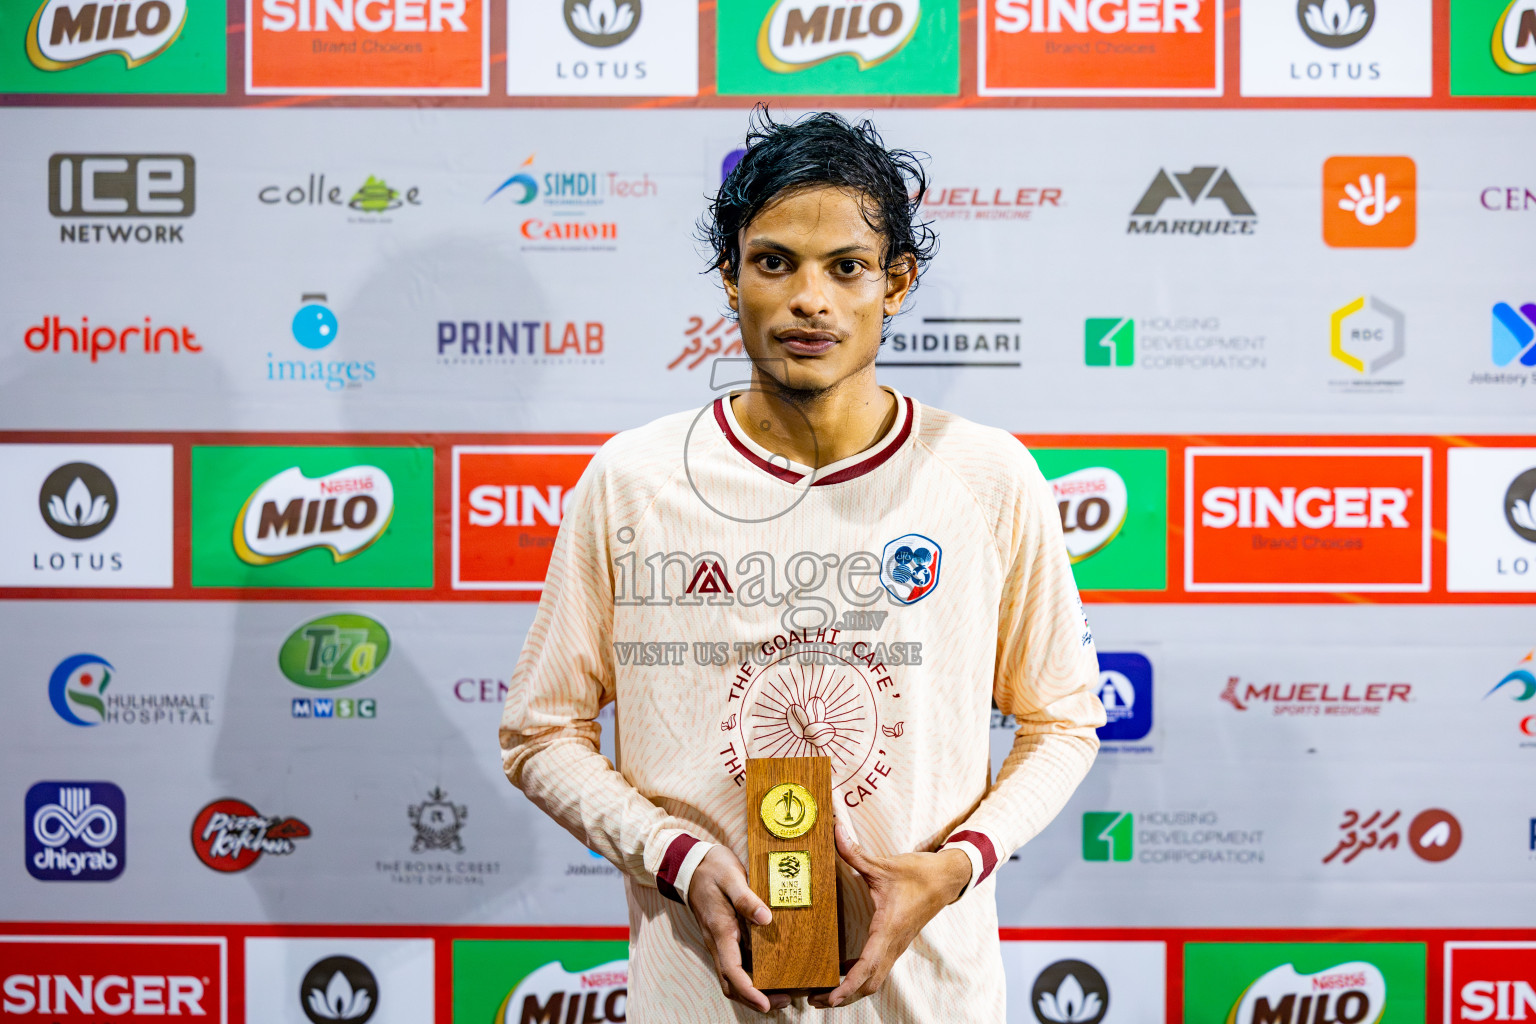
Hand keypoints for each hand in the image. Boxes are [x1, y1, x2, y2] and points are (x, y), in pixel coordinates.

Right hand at [686, 845, 792, 1013]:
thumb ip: (747, 898)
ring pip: (732, 977)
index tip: (767, 1004)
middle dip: (754, 999)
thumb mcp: (731, 877)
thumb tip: (766, 919)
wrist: (691, 865)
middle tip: (783, 1002)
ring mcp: (719, 942)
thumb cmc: (713, 869)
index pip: (732, 971)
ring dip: (753, 990)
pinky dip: (750, 976)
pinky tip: (770, 971)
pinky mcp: (723, 937)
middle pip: (732, 983)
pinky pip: (734, 965)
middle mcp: (717, 942)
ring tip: (781, 992)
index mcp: (720, 931)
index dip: (749, 991)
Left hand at [808, 825, 971, 1009]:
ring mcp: (896, 946)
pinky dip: (861, 977)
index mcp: (888, 929)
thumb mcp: (883, 864)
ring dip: (851, 990)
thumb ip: (853, 852)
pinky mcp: (897, 943)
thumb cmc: (918, 873)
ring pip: (875, 980)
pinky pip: (878, 969)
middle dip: (843, 997)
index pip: (867, 967)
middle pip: (869, 984)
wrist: (947, 878)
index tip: (830, 996)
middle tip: (814, 999)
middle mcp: (893, 944)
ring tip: (824, 993)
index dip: (847, 985)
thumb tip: (832, 830)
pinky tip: (843, 971)